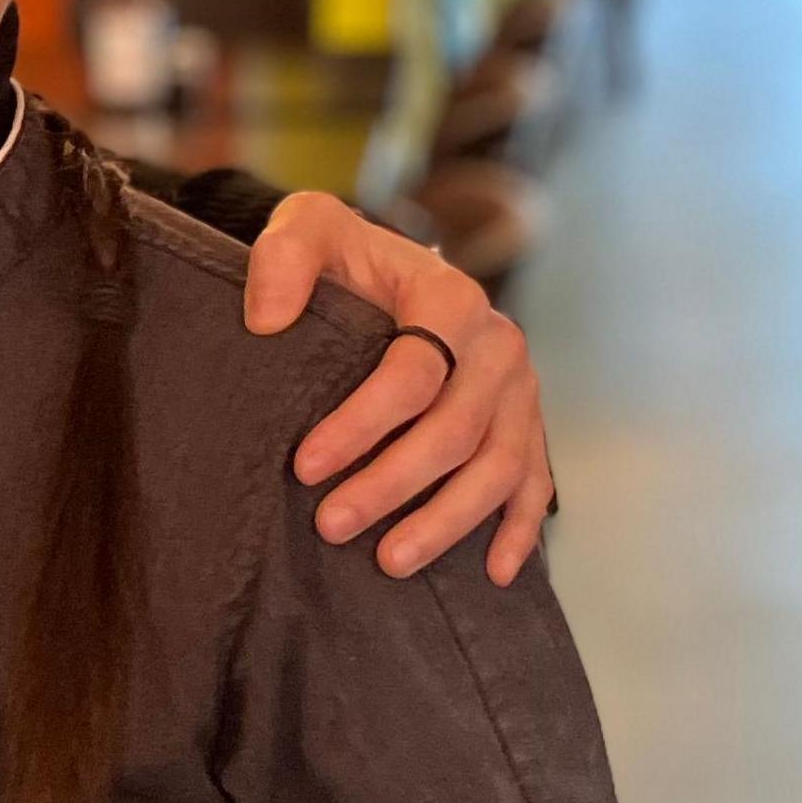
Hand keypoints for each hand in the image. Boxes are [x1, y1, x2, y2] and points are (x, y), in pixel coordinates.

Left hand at [240, 190, 555, 582]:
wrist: (382, 267)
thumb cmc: (340, 256)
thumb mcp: (305, 229)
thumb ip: (283, 258)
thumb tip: (266, 319)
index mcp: (450, 296)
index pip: (413, 373)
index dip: (360, 426)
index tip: (304, 467)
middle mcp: (497, 344)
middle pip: (457, 430)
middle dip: (393, 485)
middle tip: (331, 526)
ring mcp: (519, 388)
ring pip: (499, 467)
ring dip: (448, 521)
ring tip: (389, 562)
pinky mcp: (526, 422)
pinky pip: (534, 481)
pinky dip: (520, 529)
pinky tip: (494, 574)